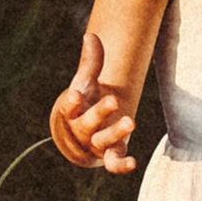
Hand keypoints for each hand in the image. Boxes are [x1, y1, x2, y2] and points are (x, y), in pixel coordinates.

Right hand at [51, 30, 137, 172]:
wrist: (83, 134)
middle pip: (88, 123)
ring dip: (116, 133)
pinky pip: (113, 163)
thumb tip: (91, 35)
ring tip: (131, 121)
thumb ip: (91, 62)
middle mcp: (82, 129)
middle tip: (114, 100)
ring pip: (103, 141)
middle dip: (100, 112)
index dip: (71, 103)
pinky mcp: (109, 154)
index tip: (75, 95)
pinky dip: (121, 165)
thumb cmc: (85, 102)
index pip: (68, 108)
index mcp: (73, 111)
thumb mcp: (86, 83)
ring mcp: (95, 143)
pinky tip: (133, 162)